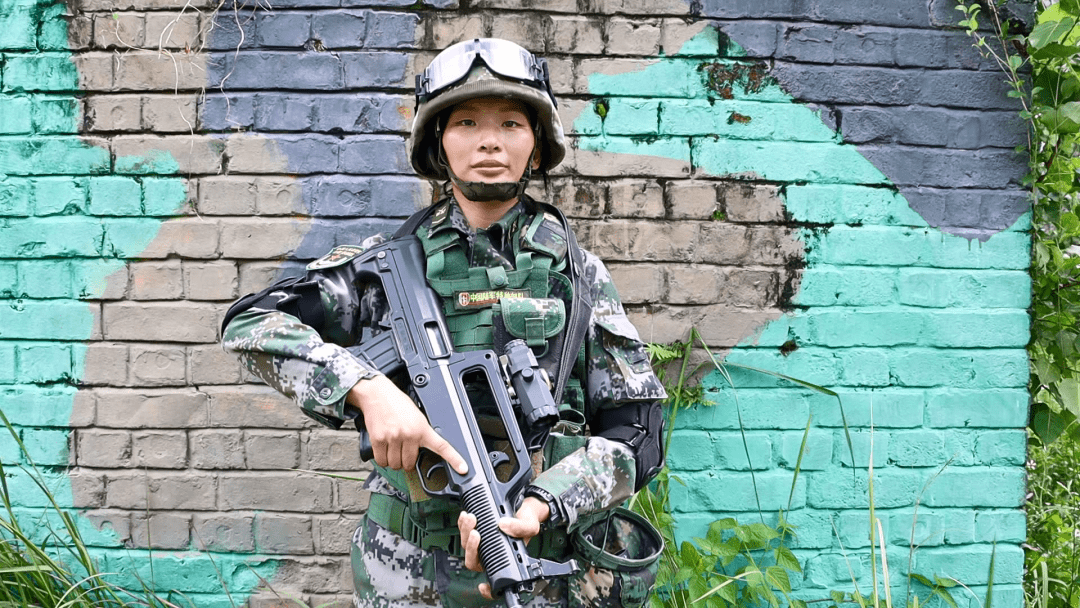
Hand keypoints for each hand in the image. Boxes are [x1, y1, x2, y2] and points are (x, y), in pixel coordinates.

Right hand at [347, 374, 467, 474]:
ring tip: (393, 446)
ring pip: (395, 464)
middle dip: (406, 460)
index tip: (463, 468)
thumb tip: (422, 450)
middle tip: (403, 449)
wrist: (377, 394)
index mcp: (422, 428)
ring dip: (394, 460)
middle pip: (409, 464)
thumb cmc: (397, 403)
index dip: (454, 459)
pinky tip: (384, 448)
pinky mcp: (378, 440)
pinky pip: (381, 461)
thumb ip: (421, 433)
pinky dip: (382, 459)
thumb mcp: (417, 416)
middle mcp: (409, 434)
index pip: (442, 446)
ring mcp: (393, 438)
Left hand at [458, 496, 550, 599]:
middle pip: (473, 560)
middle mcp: (490, 555)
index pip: (493, 580)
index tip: (482, 586)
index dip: (487, 588)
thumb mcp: (530, 526)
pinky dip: (462, 524)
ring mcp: (481, 544)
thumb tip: (503, 525)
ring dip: (465, 532)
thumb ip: (520, 528)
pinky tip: (465, 516)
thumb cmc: (527, 522)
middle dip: (471, 546)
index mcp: (504, 561)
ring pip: (466, 545)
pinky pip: (464, 531)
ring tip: (472, 518)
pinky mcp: (476, 530)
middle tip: (476, 533)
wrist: (524, 509)